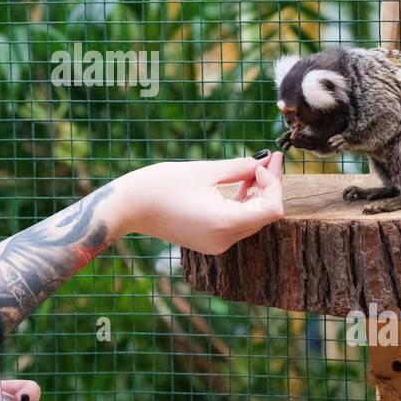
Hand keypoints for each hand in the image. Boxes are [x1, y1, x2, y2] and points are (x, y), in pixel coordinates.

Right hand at [116, 151, 284, 254]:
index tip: (264, 160)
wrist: (127, 207)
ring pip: (251, 218)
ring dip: (256, 193)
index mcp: (226, 223)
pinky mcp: (208, 240)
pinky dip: (241, 203)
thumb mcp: (204, 171)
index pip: (272, 208)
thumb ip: (239, 167)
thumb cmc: (161, 185)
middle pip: (264, 214)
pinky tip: (241, 181)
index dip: (273, 183)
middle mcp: (225, 240)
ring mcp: (216, 243)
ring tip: (257, 164)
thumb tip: (264, 160)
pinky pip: (236, 222)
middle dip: (269, 185)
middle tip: (271, 156)